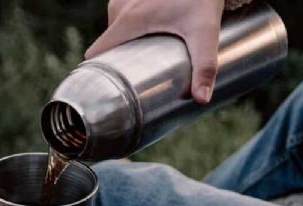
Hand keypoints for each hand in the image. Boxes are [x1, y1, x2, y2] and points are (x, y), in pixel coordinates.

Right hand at [86, 0, 225, 102]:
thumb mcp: (205, 34)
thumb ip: (204, 67)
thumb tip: (202, 99)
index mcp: (128, 20)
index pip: (97, 53)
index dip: (99, 73)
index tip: (110, 89)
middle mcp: (120, 7)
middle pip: (108, 45)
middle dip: (120, 62)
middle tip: (141, 76)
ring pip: (115, 33)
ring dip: (126, 46)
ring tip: (145, 58)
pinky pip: (121, 19)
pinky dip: (130, 31)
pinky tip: (146, 39)